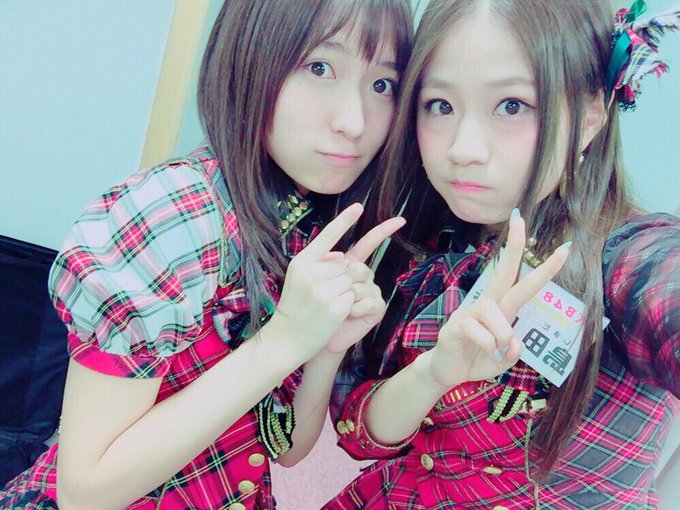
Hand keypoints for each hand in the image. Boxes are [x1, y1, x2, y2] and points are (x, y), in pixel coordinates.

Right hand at [274, 204, 400, 361]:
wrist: (286, 338)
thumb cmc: (294, 306)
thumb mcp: (298, 278)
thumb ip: (318, 263)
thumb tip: (344, 254)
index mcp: (301, 262)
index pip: (327, 236)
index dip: (344, 220)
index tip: (359, 206)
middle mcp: (312, 273)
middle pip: (347, 263)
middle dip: (344, 276)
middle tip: (326, 293)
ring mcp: (324, 290)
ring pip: (353, 279)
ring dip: (347, 290)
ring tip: (328, 303)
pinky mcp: (336, 307)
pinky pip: (355, 296)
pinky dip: (350, 304)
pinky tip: (334, 313)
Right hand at [421, 212, 569, 388]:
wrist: (447, 373)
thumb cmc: (476, 360)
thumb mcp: (502, 362)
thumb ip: (512, 353)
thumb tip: (513, 341)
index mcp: (502, 310)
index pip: (524, 285)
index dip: (544, 269)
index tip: (564, 248)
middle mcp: (487, 305)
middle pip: (503, 271)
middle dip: (513, 246)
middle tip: (519, 218)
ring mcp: (468, 312)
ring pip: (493, 309)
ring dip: (501, 332)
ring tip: (496, 350)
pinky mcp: (455, 324)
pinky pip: (476, 329)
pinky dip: (486, 344)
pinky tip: (481, 352)